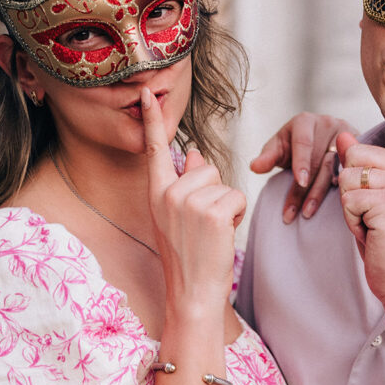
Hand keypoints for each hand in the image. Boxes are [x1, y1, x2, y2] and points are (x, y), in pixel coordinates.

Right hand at [142, 87, 244, 305]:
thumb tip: (195, 152)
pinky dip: (237, 215)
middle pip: (207, 166)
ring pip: (224, 183)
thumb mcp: (176, 217)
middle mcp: (168, 193)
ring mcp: (189, 202)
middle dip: (215, 191)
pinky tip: (222, 235)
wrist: (192, 293)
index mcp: (156, 193)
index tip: (147, 91)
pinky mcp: (212, 212)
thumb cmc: (188, 256)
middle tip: (204, 225)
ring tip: (211, 232)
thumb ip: (184, 184)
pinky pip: (237, 197)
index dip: (152, 119)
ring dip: (227, 206)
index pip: (155, 149)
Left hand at [250, 112, 357, 222]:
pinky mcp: (357, 149)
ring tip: (307, 213)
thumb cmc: (293, 144)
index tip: (300, 181)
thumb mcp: (279, 147)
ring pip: (335, 169)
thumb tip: (254, 166)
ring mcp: (345, 135)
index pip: (304, 143)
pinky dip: (342, 187)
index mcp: (305, 122)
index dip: (302, 162)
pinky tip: (335, 204)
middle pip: (318, 160)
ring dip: (320, 194)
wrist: (320, 137)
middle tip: (294, 213)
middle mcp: (327, 124)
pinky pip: (352, 171)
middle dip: (305, 189)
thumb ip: (267, 156)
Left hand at [337, 53, 384, 304]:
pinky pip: (347, 199)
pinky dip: (350, 221)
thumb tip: (344, 136)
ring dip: (349, 206)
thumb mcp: (374, 198)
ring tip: (372, 225)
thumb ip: (362, 167)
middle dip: (349, 186)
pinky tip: (372, 233)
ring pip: (347, 176)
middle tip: (371, 215)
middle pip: (355, 153)